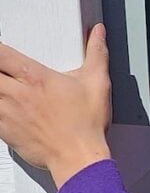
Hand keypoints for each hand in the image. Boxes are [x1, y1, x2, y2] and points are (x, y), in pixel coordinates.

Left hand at [0, 25, 111, 187]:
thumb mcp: (97, 83)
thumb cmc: (86, 125)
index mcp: (35, 78)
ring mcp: (5, 112)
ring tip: (7, 90)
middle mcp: (16, 93)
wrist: (78, 158)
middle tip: (5, 72)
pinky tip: (5, 107)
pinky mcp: (2, 129)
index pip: (1, 54)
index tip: (3, 52)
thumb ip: (97, 53)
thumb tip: (98, 34)